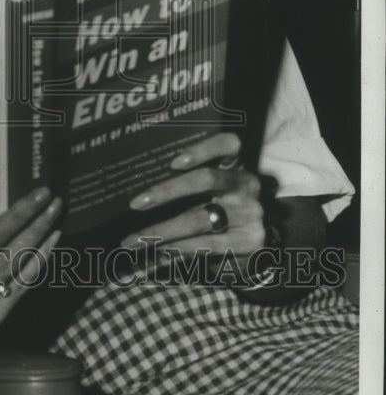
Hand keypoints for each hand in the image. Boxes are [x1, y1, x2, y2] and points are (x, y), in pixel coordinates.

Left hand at [121, 132, 264, 257]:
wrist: (260, 243)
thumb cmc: (223, 208)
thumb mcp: (214, 189)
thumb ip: (189, 182)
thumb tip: (143, 190)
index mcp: (237, 164)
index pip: (228, 144)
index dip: (202, 150)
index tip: (173, 162)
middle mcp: (247, 184)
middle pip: (207, 179)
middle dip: (166, 191)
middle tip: (136, 203)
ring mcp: (250, 213)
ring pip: (199, 219)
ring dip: (162, 231)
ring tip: (135, 240)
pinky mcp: (250, 241)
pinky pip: (208, 244)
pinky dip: (180, 248)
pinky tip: (161, 250)